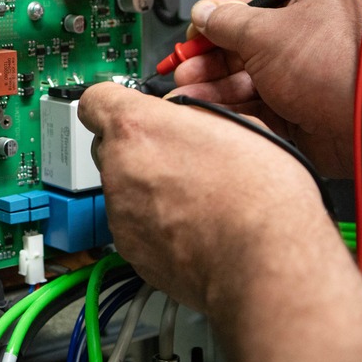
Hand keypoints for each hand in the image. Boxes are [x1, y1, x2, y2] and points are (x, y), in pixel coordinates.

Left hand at [77, 82, 337, 315]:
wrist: (265, 262)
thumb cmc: (260, 197)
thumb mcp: (240, 126)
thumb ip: (195, 116)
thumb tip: (189, 119)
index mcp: (139, 128)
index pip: (96, 100)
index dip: (115, 102)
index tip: (129, 108)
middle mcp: (119, 170)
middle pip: (109, 146)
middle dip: (136, 147)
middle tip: (177, 156)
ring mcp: (121, 214)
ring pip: (122, 189)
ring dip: (148, 189)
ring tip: (196, 198)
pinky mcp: (130, 251)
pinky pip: (134, 226)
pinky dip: (155, 225)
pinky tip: (193, 227)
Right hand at [172, 0, 361, 178]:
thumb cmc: (337, 69)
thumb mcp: (265, 33)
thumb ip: (227, 22)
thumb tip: (204, 13)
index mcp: (313, 1)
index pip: (256, 1)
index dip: (220, 18)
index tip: (195, 33)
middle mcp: (311, 37)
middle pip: (246, 45)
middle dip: (211, 60)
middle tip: (185, 67)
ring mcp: (306, 77)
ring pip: (249, 79)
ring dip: (215, 86)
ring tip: (187, 93)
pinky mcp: (301, 112)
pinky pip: (258, 107)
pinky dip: (232, 108)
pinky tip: (207, 109)